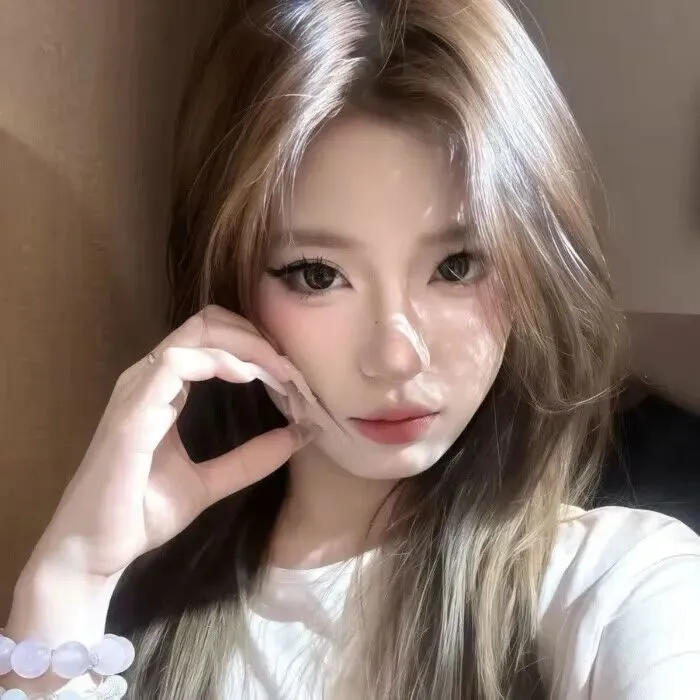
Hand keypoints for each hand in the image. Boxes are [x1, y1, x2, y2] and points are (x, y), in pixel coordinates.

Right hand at [27, 305, 312, 581]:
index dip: (255, 344)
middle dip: (256, 337)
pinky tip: (246, 377)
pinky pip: (175, 365)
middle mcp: (148, 378)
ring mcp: (136, 391)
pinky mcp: (131, 413)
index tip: (291, 371)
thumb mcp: (209, 483)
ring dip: (246, 347)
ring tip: (280, 372)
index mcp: (163, 388)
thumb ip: (250, 459)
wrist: (93, 551)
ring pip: (195, 336)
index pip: (212, 337)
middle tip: (291, 367)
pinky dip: (217, 362)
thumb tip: (299, 436)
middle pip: (207, 324)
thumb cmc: (142, 513)